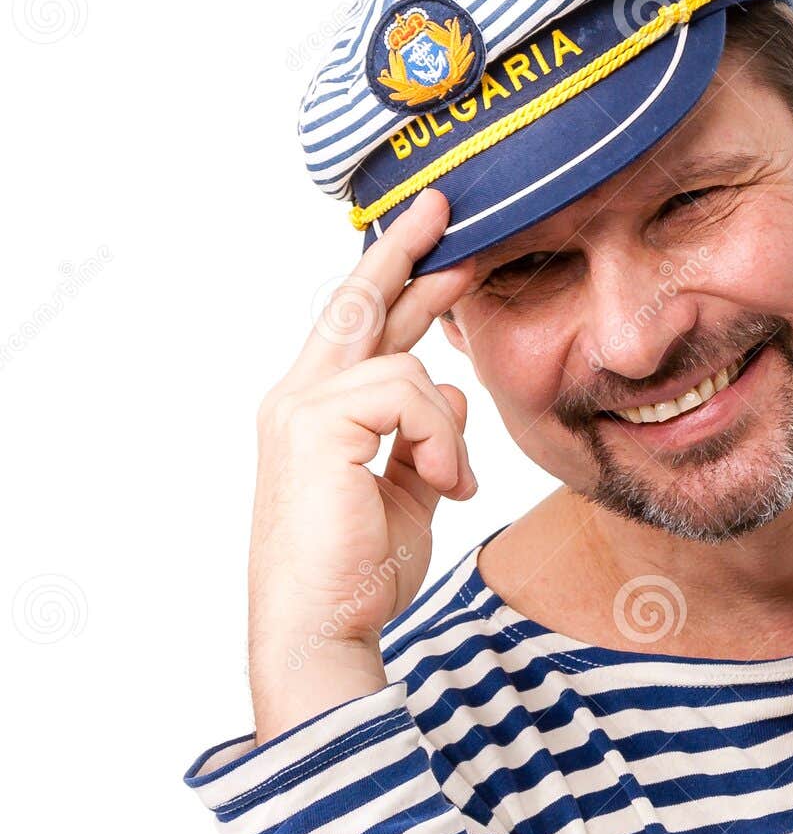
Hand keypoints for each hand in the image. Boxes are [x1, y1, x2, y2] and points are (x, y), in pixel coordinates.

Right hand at [247, 190, 476, 744]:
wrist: (325, 629)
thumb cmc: (359, 572)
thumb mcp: (409, 492)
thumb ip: (426, 438)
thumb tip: (453, 390)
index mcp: (316, 412)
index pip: (360, 329)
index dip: (397, 281)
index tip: (439, 243)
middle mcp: (297, 399)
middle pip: (358, 305)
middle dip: (404, 253)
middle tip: (444, 204)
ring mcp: (300, 409)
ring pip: (405, 364)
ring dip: (446, 429)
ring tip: (447, 483)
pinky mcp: (317, 426)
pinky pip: (412, 395)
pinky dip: (442, 441)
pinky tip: (444, 487)